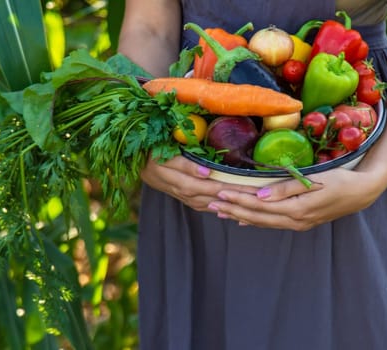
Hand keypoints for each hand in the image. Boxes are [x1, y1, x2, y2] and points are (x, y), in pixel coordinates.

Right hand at [141, 155, 258, 211]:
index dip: (225, 187)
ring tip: (247, 202)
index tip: (245, 185)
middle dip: (233, 196)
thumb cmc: (149, 148)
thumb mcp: (163, 150)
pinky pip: (202, 206)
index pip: (205, 185)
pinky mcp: (181, 197)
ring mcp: (179, 195)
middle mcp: (177, 190)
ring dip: (227, 204)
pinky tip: (230, 208)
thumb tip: (207, 172)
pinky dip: (217, 208)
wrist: (132, 160)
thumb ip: (184, 162)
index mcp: (172, 177)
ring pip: (207, 204)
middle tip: (254, 195)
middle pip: (210, 196)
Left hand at [207, 167, 386, 230]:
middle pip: (256, 216)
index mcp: (296, 209)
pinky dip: (255, 220)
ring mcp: (297, 223)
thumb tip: (259, 196)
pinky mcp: (300, 221)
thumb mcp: (316, 181)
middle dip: (232, 209)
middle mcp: (294, 220)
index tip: (219, 193)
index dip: (237, 200)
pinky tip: (243, 219)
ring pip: (262, 221)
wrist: (362, 192)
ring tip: (220, 211)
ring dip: (240, 216)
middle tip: (211, 203)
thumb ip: (286, 188)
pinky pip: (272, 222)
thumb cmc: (340, 180)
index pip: (259, 206)